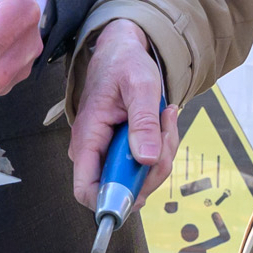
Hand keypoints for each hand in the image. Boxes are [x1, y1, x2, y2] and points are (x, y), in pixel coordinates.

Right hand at [68, 19, 180, 204]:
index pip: (86, 190)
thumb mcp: (140, 86)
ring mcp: (108, 152)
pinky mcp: (122, 150)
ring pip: (139, 178)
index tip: (142, 189)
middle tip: (165, 131)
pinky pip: (145, 165)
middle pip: (122, 188)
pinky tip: (163, 123)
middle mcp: (94, 151)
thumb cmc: (124, 64)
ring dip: (162, 155)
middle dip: (153, 169)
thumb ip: (143, 122)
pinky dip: (162, 148)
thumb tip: (146, 159)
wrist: (123, 52)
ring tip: (165, 119)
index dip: (112, 201)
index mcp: (88, 137)